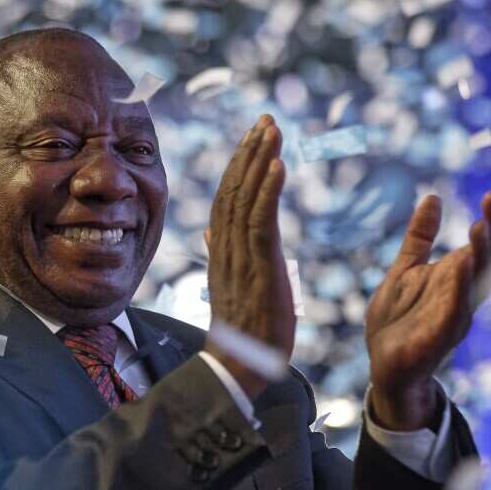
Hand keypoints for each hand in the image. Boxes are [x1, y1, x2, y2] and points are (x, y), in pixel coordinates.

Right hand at [203, 114, 293, 398]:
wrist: (236, 369)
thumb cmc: (241, 336)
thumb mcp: (230, 288)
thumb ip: (220, 256)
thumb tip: (211, 233)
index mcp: (221, 253)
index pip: (227, 201)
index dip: (239, 167)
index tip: (252, 138)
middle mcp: (226, 249)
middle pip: (233, 191)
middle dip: (249, 152)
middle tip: (265, 120)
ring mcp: (240, 257)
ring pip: (245, 199)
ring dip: (260, 161)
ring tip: (272, 129)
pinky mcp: (258, 267)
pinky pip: (261, 222)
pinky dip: (268, 191)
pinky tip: (279, 165)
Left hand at [365, 190, 490, 429]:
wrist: (384, 365)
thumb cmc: (397, 320)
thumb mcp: (405, 268)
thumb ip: (420, 236)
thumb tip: (434, 197)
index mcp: (458, 276)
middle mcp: (465, 293)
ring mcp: (457, 313)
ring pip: (479, 280)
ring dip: (481, 253)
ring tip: (479, 224)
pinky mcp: (441, 332)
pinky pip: (456, 306)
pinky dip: (461, 285)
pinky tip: (463, 262)